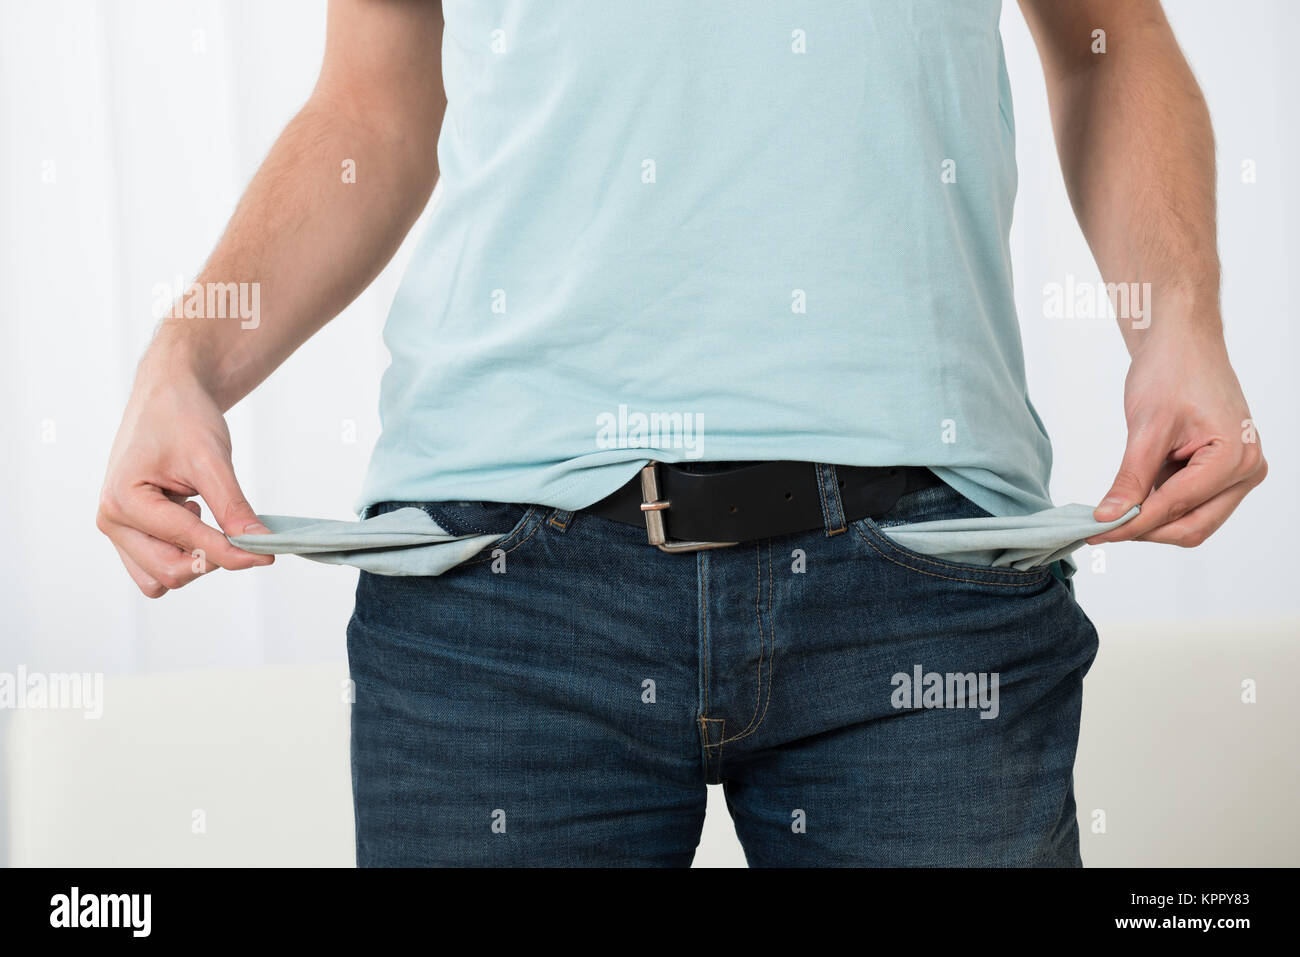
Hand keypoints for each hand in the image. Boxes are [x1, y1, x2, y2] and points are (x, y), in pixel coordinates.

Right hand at [96, 350, 272, 596]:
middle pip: (171, 572)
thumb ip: (233, 506)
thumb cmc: (182, 418)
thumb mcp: (212, 459)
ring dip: (195, 561)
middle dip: (213, 559)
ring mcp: (119, 530)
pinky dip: (184, 555)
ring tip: (206, 516)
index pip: (188, 542)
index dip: (234, 552)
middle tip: (244, 533)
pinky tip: (193, 518)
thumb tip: (259, 545)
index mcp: (123, 500)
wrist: (167, 396)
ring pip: (161, 578)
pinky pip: (157, 567)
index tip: (270, 553)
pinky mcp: (132, 533)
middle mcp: (112, 521)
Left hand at [1089, 324, 1265, 546]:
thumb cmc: (1171, 371)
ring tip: (1116, 505)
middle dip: (1145, 530)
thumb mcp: (1145, 429)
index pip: (1176, 507)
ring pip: (1193, 521)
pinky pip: (1192, 504)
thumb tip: (1109, 519)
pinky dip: (1160, 505)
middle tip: (1101, 527)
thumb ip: (1130, 479)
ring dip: (1153, 519)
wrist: (1184, 343)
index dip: (1132, 525)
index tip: (1095, 533)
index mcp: (1235, 457)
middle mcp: (1247, 470)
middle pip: (1192, 526)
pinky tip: (1134, 493)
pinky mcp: (1225, 472)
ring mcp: (1240, 473)